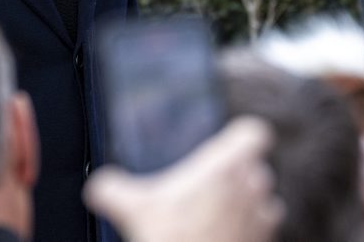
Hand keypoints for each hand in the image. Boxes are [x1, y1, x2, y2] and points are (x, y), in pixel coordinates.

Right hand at [83, 116, 283, 241]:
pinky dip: (250, 231)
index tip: (228, 144)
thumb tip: (97, 187)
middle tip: (210, 187)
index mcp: (226, 166)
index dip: (241, 136)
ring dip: (249, 203)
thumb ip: (111, 189)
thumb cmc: (171, 239)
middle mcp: (252, 188)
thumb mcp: (131, 209)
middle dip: (238, 175)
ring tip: (220, 213)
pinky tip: (223, 237)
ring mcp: (263, 218)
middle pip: (257, 167)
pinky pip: (266, 229)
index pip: (255, 132)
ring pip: (266, 199)